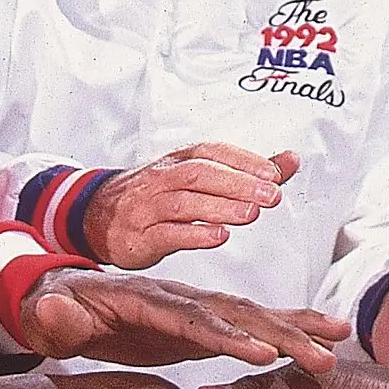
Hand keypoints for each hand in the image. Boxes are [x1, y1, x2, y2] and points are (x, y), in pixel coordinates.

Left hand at [15, 268, 347, 375]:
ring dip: (294, 333)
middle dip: (280, 335)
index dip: (225, 336)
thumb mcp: (50, 316)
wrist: (57, 297)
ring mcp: (193, 305)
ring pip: (252, 316)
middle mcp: (178, 297)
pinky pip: (250, 323)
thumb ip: (57, 316)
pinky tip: (320, 341)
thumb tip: (55, 310)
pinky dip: (286, 329)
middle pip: (235, 313)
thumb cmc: (54, 312)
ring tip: (335, 349)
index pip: (189, 318)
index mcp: (144, 300)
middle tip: (321, 357)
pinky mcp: (202, 320)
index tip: (261, 354)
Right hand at [84, 145, 299, 268]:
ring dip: (220, 207)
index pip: (212, 152)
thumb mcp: (197, 175)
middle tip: (272, 195)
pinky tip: (218, 237)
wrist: (97, 216)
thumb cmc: (157, 194)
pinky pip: (165, 233)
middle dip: (238, 182)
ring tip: (251, 214)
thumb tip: (291, 159)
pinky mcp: (138, 236)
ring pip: (183, 202)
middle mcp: (162, 179)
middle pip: (200, 173)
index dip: (243, 160)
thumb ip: (247, 170)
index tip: (275, 172)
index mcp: (179, 160)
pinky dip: (193, 234)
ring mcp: (147, 207)